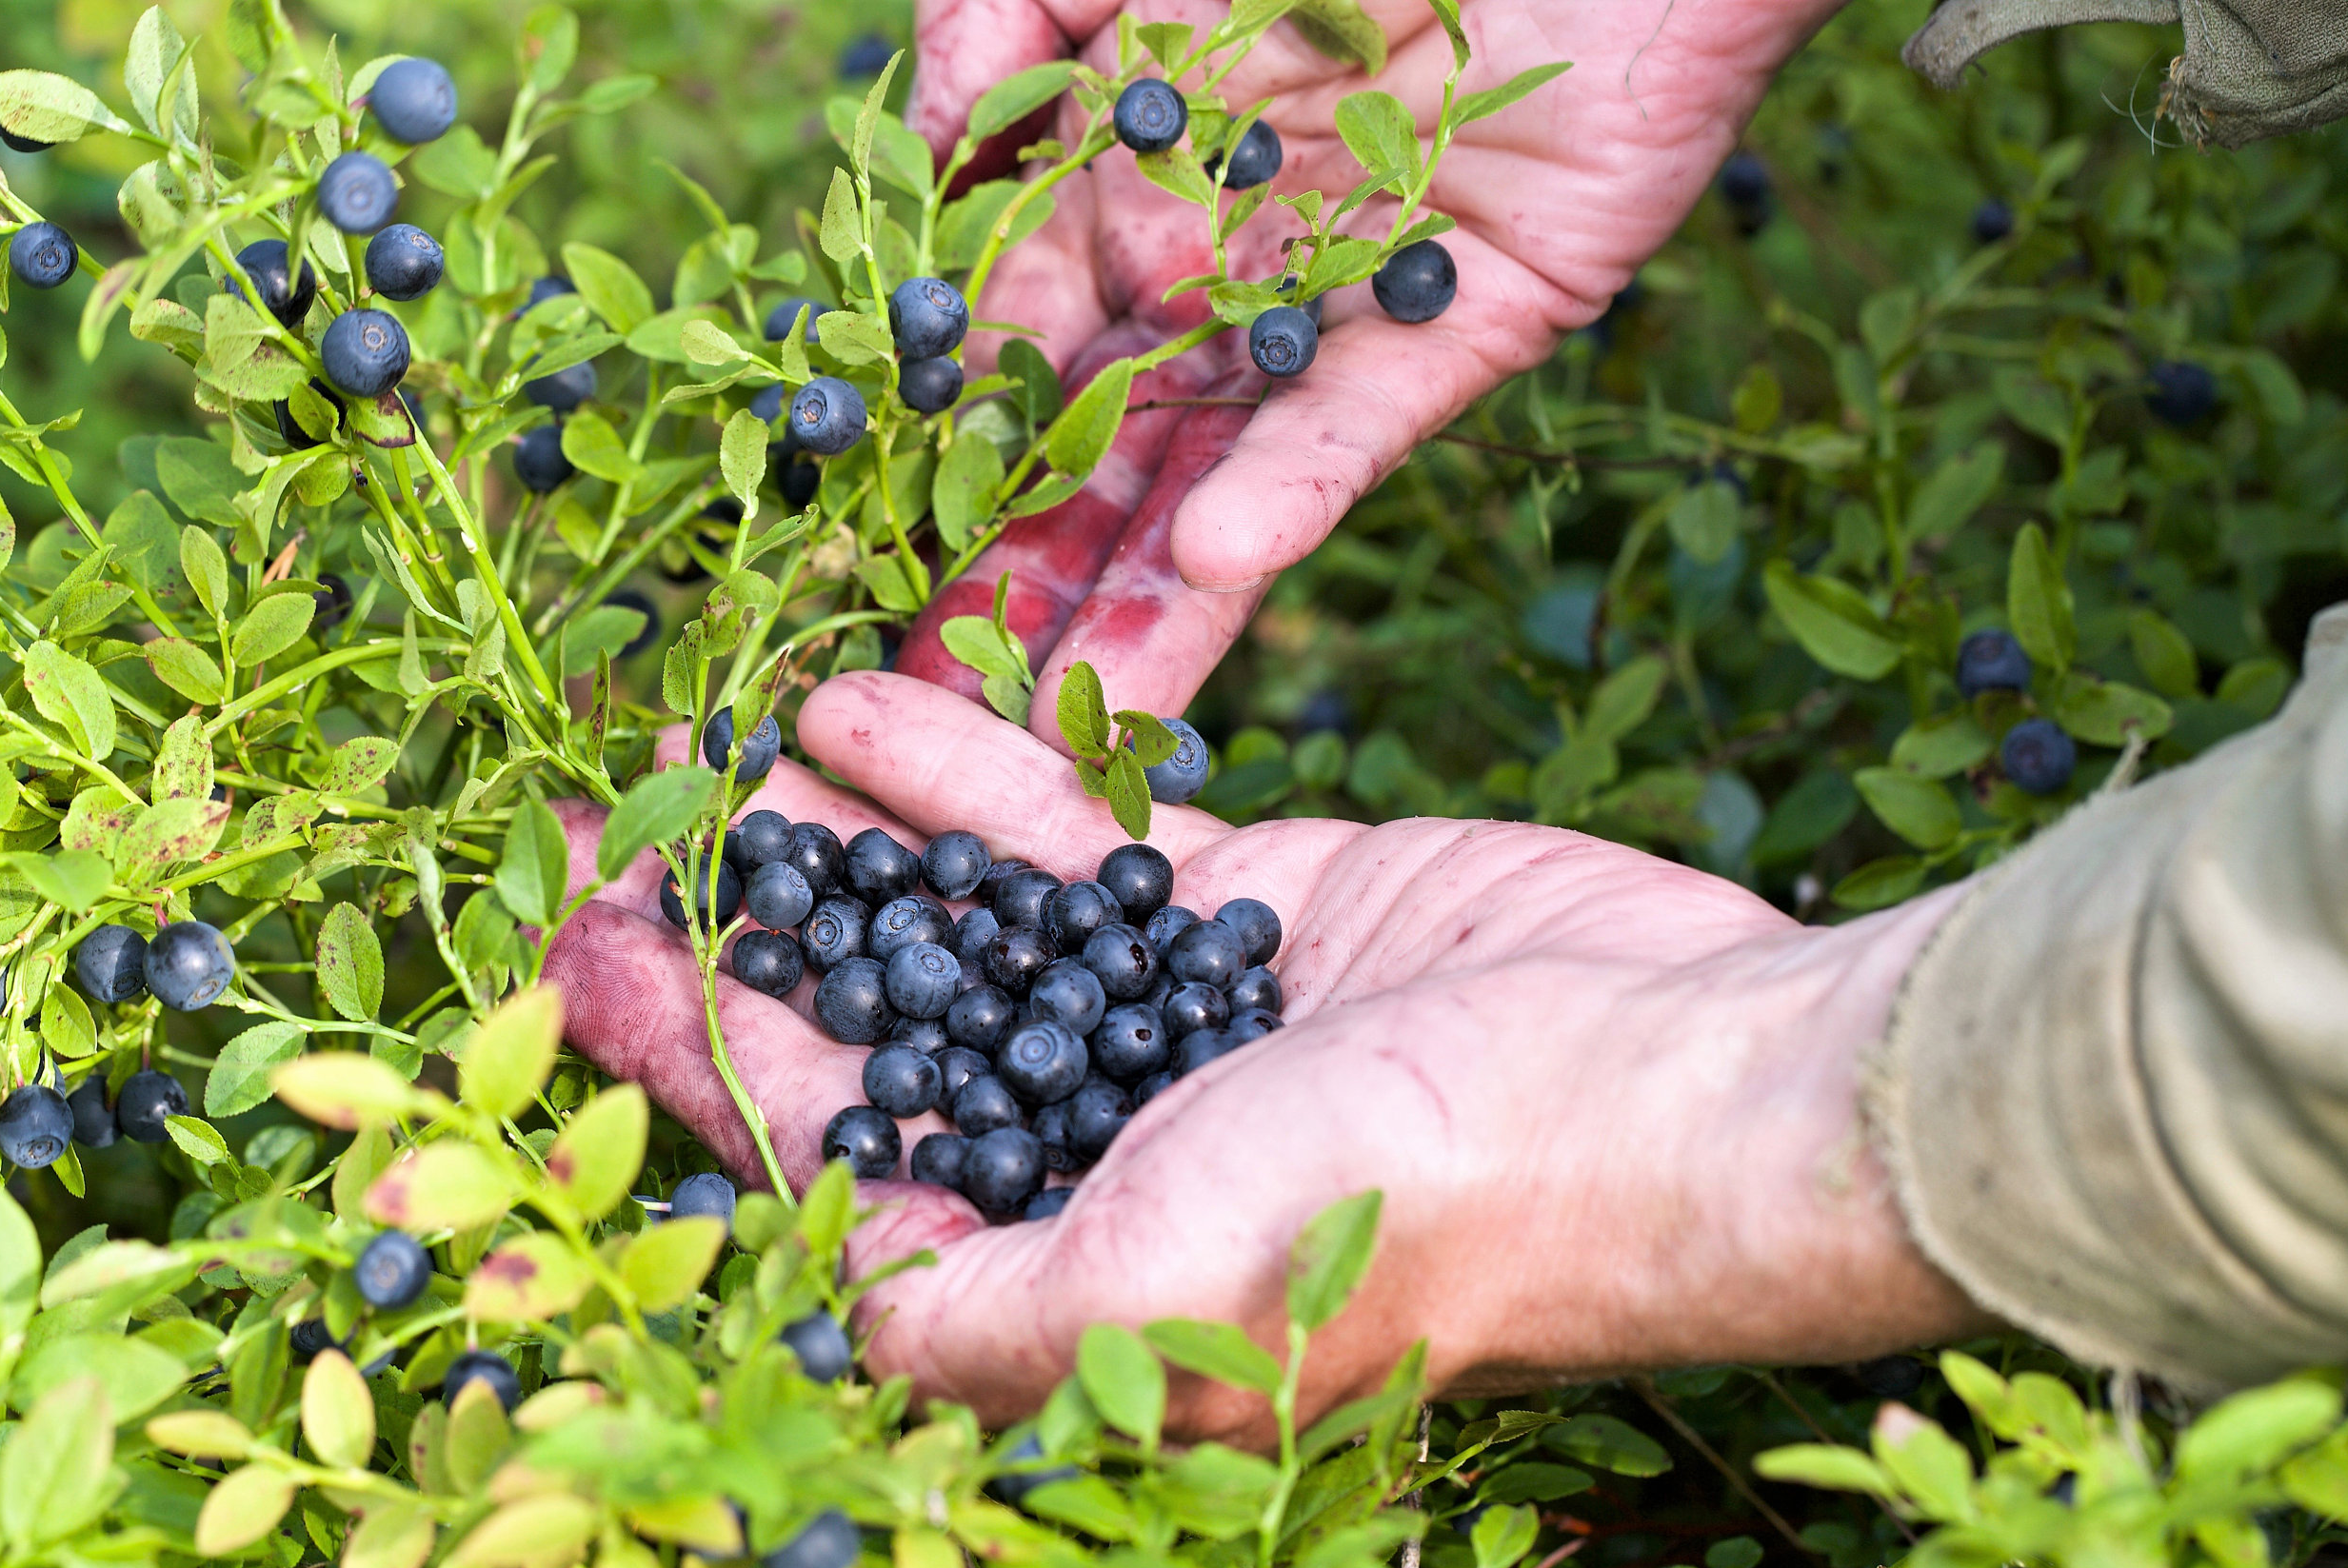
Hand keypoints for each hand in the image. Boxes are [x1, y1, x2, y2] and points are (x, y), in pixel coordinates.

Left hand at [544, 672, 1984, 1440]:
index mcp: (1057, 1285)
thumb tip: (808, 1319)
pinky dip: (966, 771)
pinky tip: (855, 703)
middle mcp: (1094, 1159)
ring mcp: (1161, 1028)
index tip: (574, 960)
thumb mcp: (1150, 1295)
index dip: (686, 1072)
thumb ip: (960, 1315)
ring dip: (832, 843)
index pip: (820, 1173)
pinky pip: (1071, 836)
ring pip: (953, 925)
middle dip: (737, 945)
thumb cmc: (1415, 1212)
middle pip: (868, 1039)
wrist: (1661, 1075)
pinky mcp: (1243, 909)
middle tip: (611, 834)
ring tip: (714, 751)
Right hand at [893, 0, 1843, 745]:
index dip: (950, 447)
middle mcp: (1219, 268)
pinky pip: (1362, 421)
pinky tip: (1214, 561)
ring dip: (1137, 597)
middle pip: (1100, 452)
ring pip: (1218, 475)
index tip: (881, 552)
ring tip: (1060, 717)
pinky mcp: (1466, 322)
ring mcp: (1336, 309)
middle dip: (1018, 579)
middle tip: (930, 709)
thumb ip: (1000, 20)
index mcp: (1127, 186)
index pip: (1018, 346)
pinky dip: (1291, 489)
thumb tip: (929, 148)